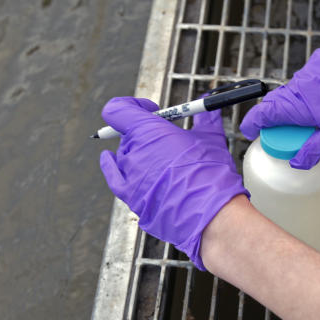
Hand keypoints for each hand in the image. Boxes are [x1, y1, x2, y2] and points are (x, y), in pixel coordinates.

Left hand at [99, 97, 248, 269]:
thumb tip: (209, 105)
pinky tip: (108, 159)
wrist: (209, 214)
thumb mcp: (211, 139)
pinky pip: (114, 178)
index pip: (120, 109)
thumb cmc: (210, 175)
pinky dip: (110, 166)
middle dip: (145, 133)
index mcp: (147, 131)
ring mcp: (129, 176)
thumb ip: (205, 118)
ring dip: (140, 153)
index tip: (152, 110)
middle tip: (168, 139)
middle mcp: (132, 152)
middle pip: (128, 134)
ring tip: (164, 162)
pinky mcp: (131, 197)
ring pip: (125, 156)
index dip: (134, 105)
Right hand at [239, 44, 319, 168]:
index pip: (263, 114)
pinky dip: (314, 86)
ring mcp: (309, 69)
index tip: (250, 132)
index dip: (252, 124)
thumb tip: (296, 163)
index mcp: (297, 106)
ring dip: (298, 101)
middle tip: (284, 129)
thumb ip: (313, 150)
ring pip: (294, 88)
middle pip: (276, 101)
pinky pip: (310, 75)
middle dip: (276, 116)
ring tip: (316, 112)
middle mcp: (298, 84)